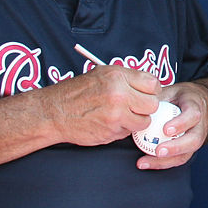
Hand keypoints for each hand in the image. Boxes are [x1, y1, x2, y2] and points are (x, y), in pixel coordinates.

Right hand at [45, 65, 160, 146]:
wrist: (55, 112)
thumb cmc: (76, 93)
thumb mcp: (100, 74)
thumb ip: (125, 79)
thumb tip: (150, 87)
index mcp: (117, 75)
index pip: (152, 83)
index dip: (151, 90)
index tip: (144, 94)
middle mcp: (118, 93)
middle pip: (152, 104)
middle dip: (146, 107)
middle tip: (135, 107)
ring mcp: (115, 114)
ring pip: (144, 121)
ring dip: (136, 121)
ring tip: (121, 116)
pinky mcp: (111, 131)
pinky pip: (128, 132)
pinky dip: (122, 130)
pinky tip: (109, 123)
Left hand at [135, 79, 207, 170]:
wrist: (198, 103)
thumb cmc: (181, 97)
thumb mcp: (171, 91)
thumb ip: (158, 97)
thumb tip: (139, 102)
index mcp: (195, 108)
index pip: (192, 116)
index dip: (180, 124)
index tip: (166, 130)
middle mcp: (199, 126)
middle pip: (194, 140)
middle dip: (176, 148)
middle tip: (158, 151)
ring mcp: (196, 140)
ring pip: (186, 154)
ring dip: (165, 161)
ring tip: (145, 162)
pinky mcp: (188, 150)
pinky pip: (177, 159)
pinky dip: (161, 163)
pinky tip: (145, 163)